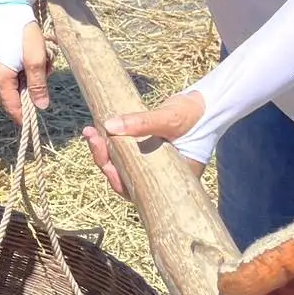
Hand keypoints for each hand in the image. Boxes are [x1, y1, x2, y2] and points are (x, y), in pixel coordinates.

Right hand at [0, 15, 49, 123]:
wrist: (11, 9)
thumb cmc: (24, 34)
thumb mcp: (37, 60)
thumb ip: (38, 85)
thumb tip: (40, 106)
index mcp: (1, 77)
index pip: (12, 105)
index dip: (22, 116)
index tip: (33, 123)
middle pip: (14, 93)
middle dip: (32, 86)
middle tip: (46, 69)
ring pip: (15, 81)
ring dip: (30, 75)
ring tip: (42, 57)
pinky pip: (12, 72)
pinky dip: (24, 68)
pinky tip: (33, 54)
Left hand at [81, 90, 205, 196]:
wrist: (203, 104)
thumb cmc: (193, 115)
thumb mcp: (170, 118)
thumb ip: (143, 122)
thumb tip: (109, 125)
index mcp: (170, 180)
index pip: (139, 190)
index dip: (118, 181)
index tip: (107, 166)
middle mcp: (158, 177)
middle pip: (124, 178)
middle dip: (104, 160)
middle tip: (93, 138)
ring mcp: (150, 164)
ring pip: (120, 165)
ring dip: (102, 150)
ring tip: (90, 133)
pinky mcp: (143, 151)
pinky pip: (122, 152)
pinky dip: (108, 142)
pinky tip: (96, 130)